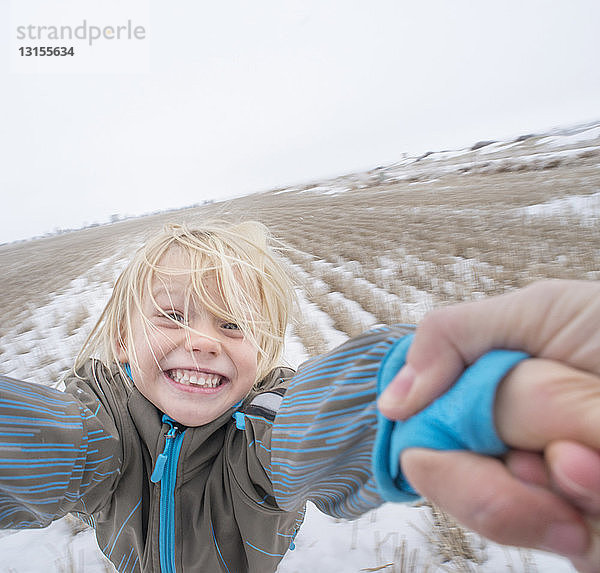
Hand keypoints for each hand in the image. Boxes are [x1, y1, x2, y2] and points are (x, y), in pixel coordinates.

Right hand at [377, 279, 599, 569]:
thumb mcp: (539, 313)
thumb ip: (453, 338)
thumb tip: (393, 403)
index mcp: (484, 405)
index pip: (425, 449)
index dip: (446, 457)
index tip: (487, 445)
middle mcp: (509, 452)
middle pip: (465, 493)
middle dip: (515, 470)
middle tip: (566, 451)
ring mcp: (552, 499)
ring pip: (518, 524)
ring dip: (567, 494)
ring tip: (599, 470)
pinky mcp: (588, 540)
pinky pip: (576, 550)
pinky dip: (590, 519)